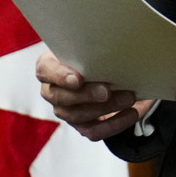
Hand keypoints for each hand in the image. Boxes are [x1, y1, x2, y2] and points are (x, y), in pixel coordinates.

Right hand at [36, 50, 150, 141]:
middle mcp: (52, 91)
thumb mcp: (91, 45)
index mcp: (49, 66)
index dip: (60, 76)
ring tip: (129, 98)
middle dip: (87, 95)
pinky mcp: (81, 125)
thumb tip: (114, 48)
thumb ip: (94, 48)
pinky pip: (93, 131)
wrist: (107, 69)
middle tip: (107, 90)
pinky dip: (114, 124)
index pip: (45, 71)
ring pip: (78, 115)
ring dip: (106, 108)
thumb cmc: (94, 53)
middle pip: (62, 98)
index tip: (78, 79)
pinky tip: (130, 113)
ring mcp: (65, 111)